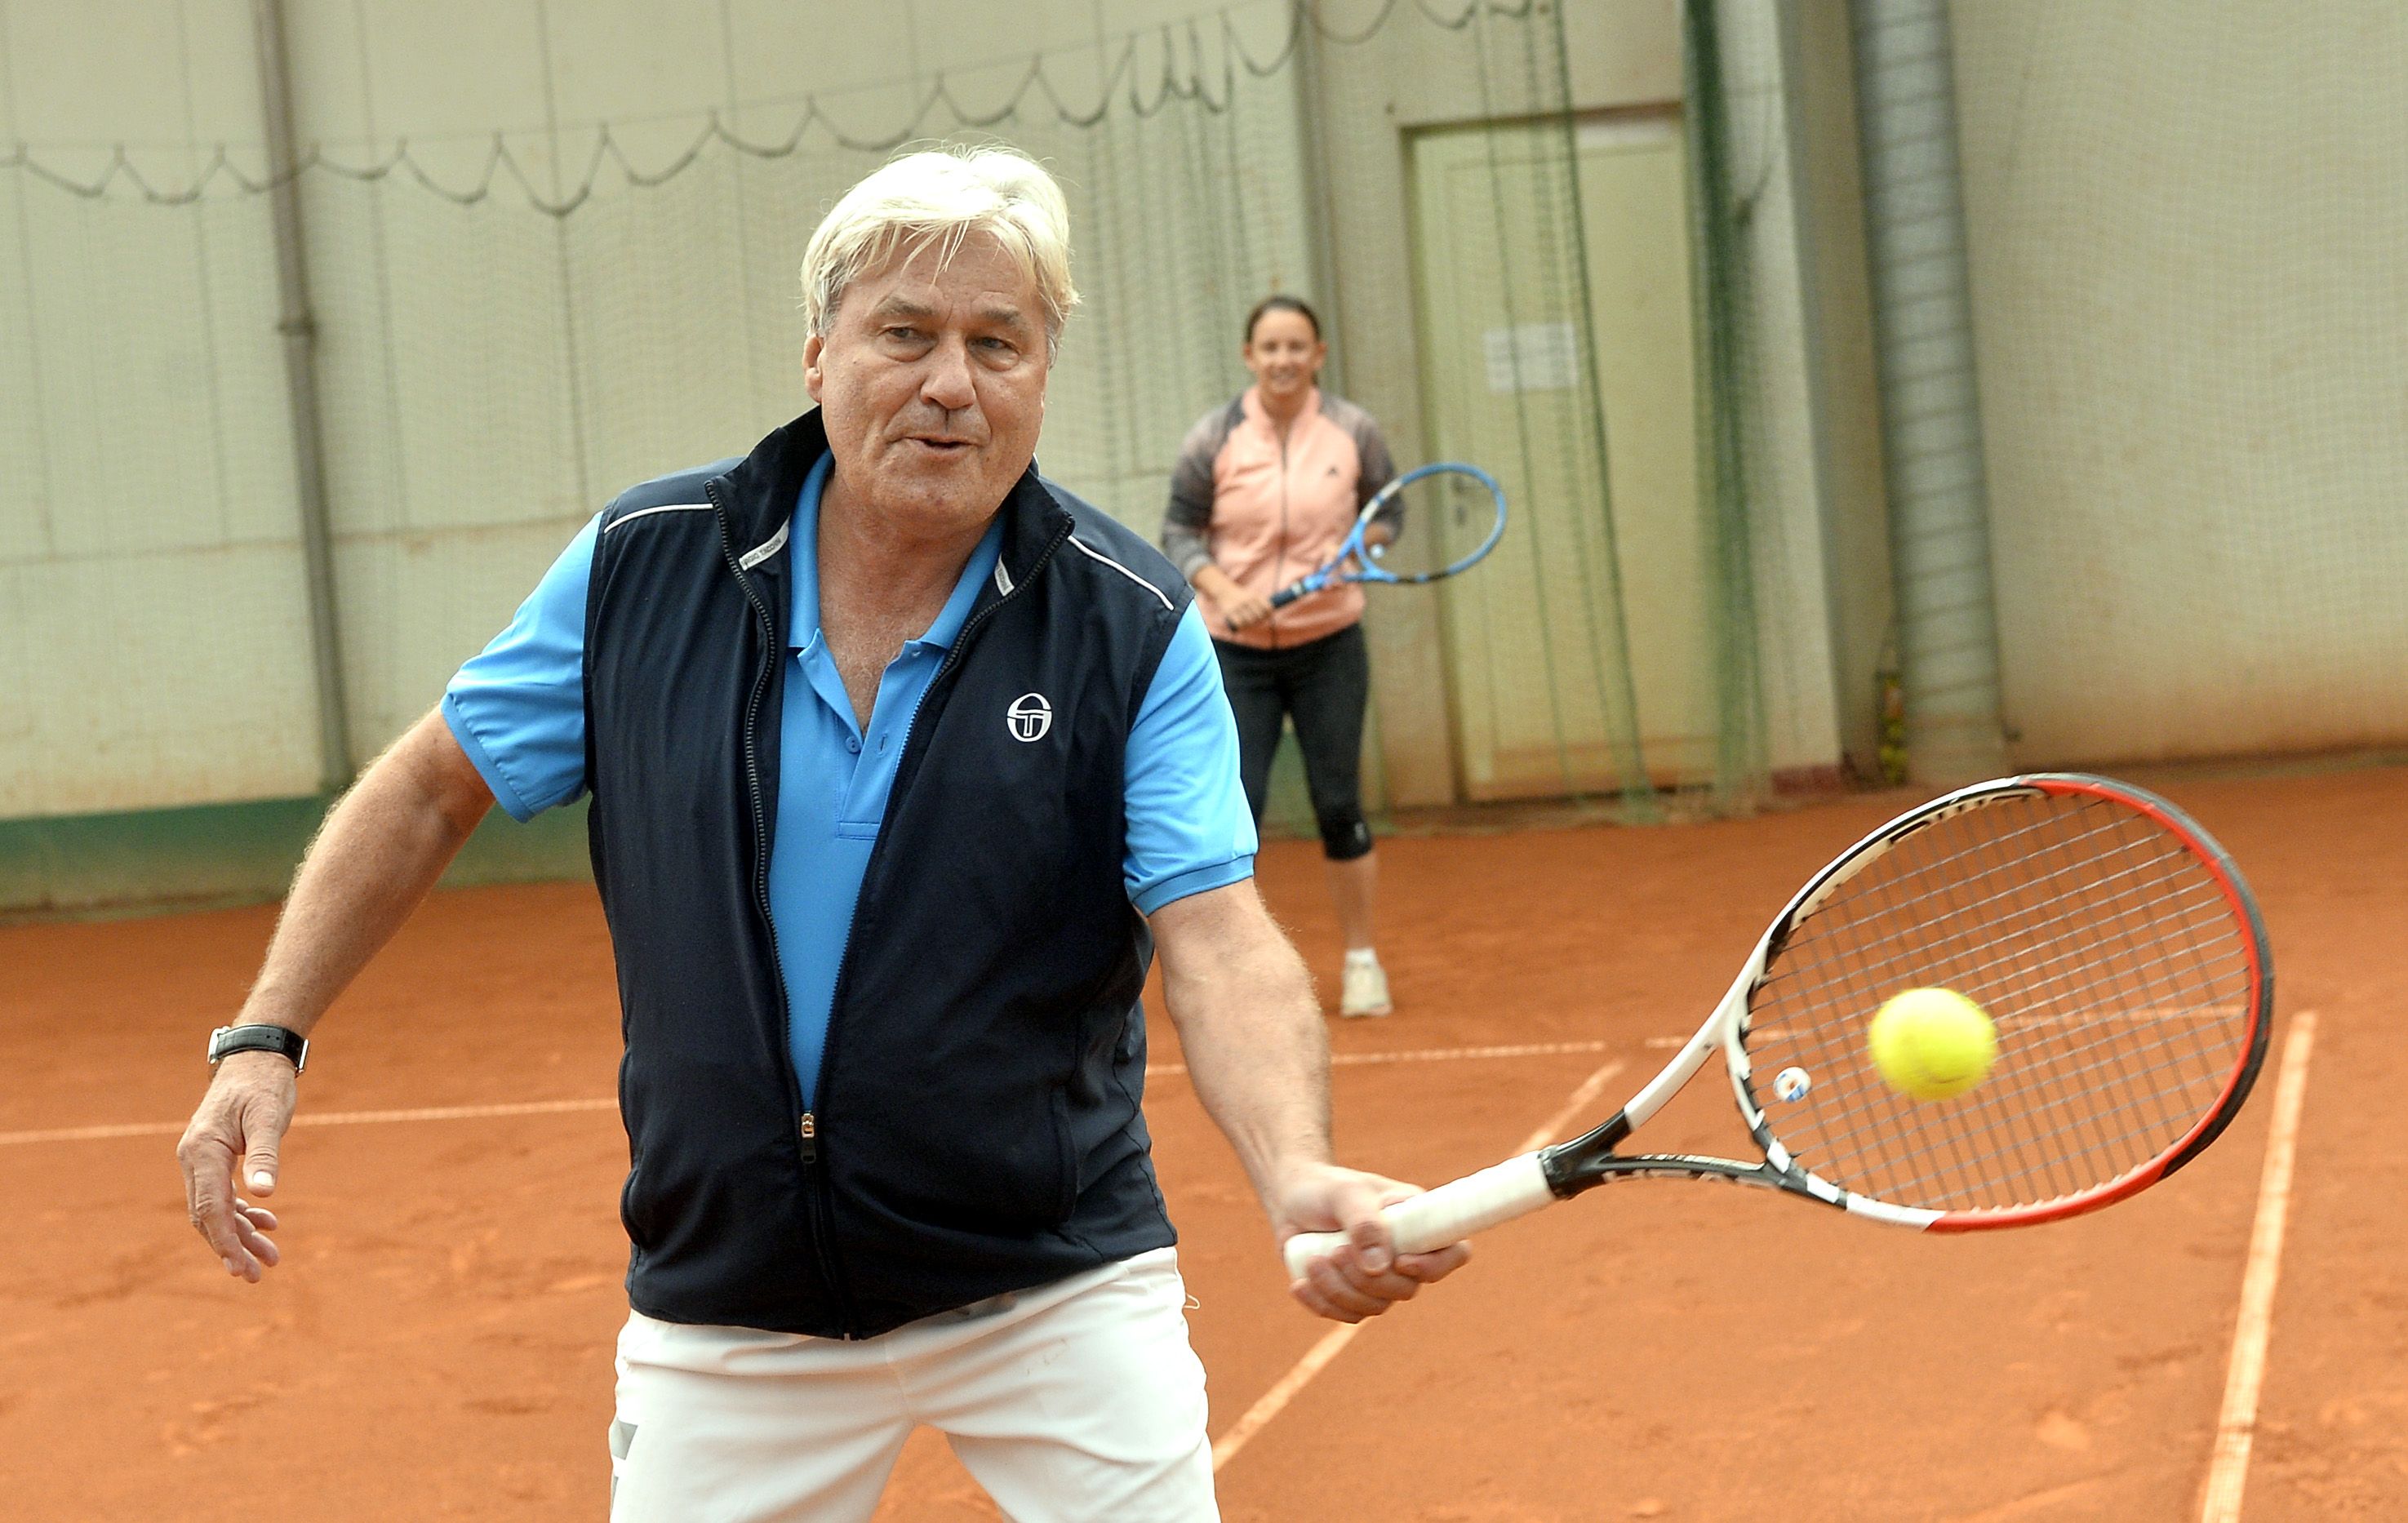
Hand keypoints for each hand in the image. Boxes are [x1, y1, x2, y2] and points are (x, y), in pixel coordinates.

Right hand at [177, 1049, 297, 1281]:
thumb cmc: (263, 1085)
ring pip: (215, 1209)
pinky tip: (266, 1225)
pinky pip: (222, 1196)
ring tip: (271, 1258)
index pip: (209, 1207)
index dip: (225, 1241)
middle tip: (257, 1275)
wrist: (255, 1060)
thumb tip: (264, 1195)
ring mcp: (202, 1160)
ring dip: (240, 1235)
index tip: (241, 1268)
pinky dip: (242, 1214)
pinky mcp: (215, 1160)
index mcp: (202, 1150)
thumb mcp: (269, 1117)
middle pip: (208, 1215)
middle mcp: (194, 1159)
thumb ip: (266, 1155)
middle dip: (231, 1247)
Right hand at [1212, 586, 1275, 632]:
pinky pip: (1240, 623)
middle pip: (1259, 616)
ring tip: (1249, 622)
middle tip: (1258, 621)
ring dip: (1250, 623)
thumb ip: (1262, 603)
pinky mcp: (1230, 611)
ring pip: (1250, 621)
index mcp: (1254, 596)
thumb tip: (1272, 613)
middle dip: (1260, 620)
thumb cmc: (1242, 596)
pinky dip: (1242, 625)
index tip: (1267, 616)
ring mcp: (1238, 606)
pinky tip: (1242, 623)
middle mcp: (1247, 600)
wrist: (1224, 590)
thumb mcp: (1252, 595)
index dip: (1269, 614)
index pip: (1267, 608)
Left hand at [1273, 1161, 1469, 1322]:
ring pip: (1375, 1307)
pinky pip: (1346, 1316)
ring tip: (1313, 1260)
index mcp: (1417, 1223)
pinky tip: (1301, 1284)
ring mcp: (1379, 1279)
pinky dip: (1322, 1303)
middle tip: (1335, 1250)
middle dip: (1367, 1278)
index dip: (1435, 1266)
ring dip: (1339, 1289)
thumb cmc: (1325, 1189)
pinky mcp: (1352, 1294)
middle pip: (1406, 1289)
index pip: (1453, 1253)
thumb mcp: (1344, 1193)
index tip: (1401, 1261)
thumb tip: (1380, 1266)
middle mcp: (1405, 1254)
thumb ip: (1364, 1223)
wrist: (1292, 1200)